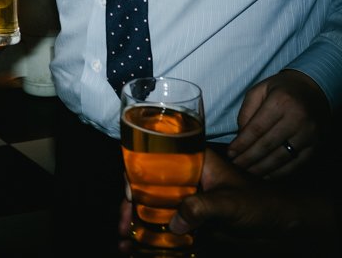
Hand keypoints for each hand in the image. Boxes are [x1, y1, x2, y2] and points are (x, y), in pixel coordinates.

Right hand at [144, 149, 335, 246]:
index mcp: (191, 161)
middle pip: (147, 188)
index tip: (128, 194)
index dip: (134, 173)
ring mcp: (187, 201)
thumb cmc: (261, 203)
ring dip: (137, 226)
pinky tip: (138, 250)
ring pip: (153, 210)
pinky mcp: (193, 222)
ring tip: (125, 243)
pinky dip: (152, 239)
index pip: (154, 159)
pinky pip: (167, 229)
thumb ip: (201, 207)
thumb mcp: (230, 202)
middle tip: (123, 226)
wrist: (285, 226)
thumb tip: (174, 224)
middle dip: (131, 207)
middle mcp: (184, 178)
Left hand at [227, 69, 329, 177]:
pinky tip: (266, 175)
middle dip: (249, 158)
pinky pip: (297, 163)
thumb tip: (240, 137)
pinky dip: (280, 172)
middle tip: (236, 165)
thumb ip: (246, 112)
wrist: (312, 91)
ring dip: (262, 168)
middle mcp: (298, 118)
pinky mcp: (316, 145)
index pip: (257, 128)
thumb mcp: (258, 91)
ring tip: (247, 171)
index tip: (230, 153)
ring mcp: (310, 133)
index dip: (242, 143)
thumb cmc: (280, 90)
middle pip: (268, 144)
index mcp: (281, 102)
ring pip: (282, 157)